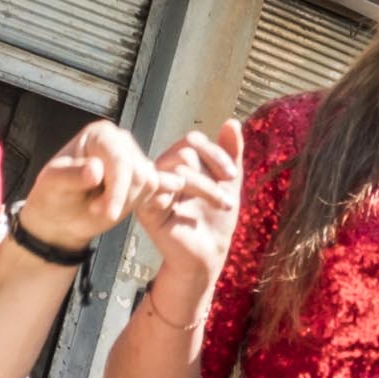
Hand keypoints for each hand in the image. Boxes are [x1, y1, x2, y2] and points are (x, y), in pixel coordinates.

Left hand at [18, 121, 149, 250]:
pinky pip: (153, 193)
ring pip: (148, 184)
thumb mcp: (53, 185)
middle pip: (139, 173)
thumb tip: (94, 169)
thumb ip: (71, 176)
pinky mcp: (143, 176)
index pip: (120, 159)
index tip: (108, 213)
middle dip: (120, 198)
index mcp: (99, 134)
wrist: (60, 216)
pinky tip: (113, 206)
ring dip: (126, 203)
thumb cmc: (54, 196)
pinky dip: (135, 205)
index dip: (117, 190)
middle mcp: (121, 141)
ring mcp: (135, 158)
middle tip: (95, 209)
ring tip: (100, 205)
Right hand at [137, 126, 244, 295]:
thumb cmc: (216, 221)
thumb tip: (231, 121)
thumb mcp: (228, 183)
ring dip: (208, 187)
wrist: (209, 256)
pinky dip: (186, 196)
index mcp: (177, 163)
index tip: (233, 175)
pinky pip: (161, 188)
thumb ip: (230, 154)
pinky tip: (196, 212)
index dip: (215, 152)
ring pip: (178, 167)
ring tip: (224, 206)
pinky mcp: (145, 207)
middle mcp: (161, 171)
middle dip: (213, 173)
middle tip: (229, 197)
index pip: (191, 140)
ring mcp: (152, 189)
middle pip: (184, 152)